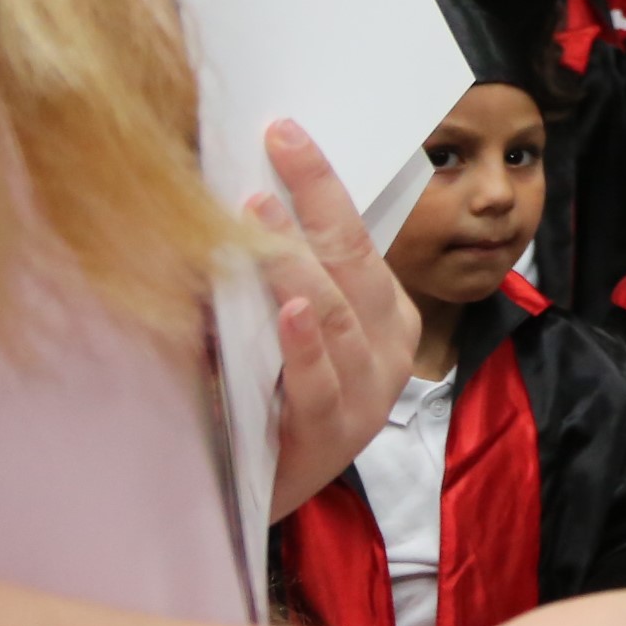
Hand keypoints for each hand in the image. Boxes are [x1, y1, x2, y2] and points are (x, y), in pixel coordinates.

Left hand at [253, 120, 419, 521]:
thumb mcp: (289, 332)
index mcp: (386, 314)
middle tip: (278, 146)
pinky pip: (318, 380)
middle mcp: (387, 346)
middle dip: (316, 197)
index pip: (357, 233)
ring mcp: (367, 392)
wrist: (259, 494)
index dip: (322, 181)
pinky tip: (286, 310)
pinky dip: (302, 343)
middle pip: (354, 258)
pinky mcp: (332, 433)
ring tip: (258, 215)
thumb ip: (281, 278)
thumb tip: (238, 197)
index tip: (285, 131)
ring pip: (336, 312)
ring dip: (294, 260)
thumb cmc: (269, 400)